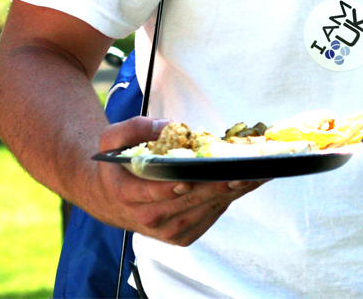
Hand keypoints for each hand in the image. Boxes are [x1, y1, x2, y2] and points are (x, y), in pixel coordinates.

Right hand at [78, 117, 266, 246]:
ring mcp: (166, 230)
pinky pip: (209, 216)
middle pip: (188, 202)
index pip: (153, 193)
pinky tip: (245, 184)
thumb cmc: (115, 165)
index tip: (191, 178)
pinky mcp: (182, 235)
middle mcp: (148, 218)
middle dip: (217, 185)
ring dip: (230, 193)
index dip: (173, 187)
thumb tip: (168, 126)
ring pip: (203, 210)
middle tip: (242, 171)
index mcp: (127, 194)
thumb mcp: (112, 138)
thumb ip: (135, 128)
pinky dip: (228, 200)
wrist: (108, 199)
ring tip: (254, 175)